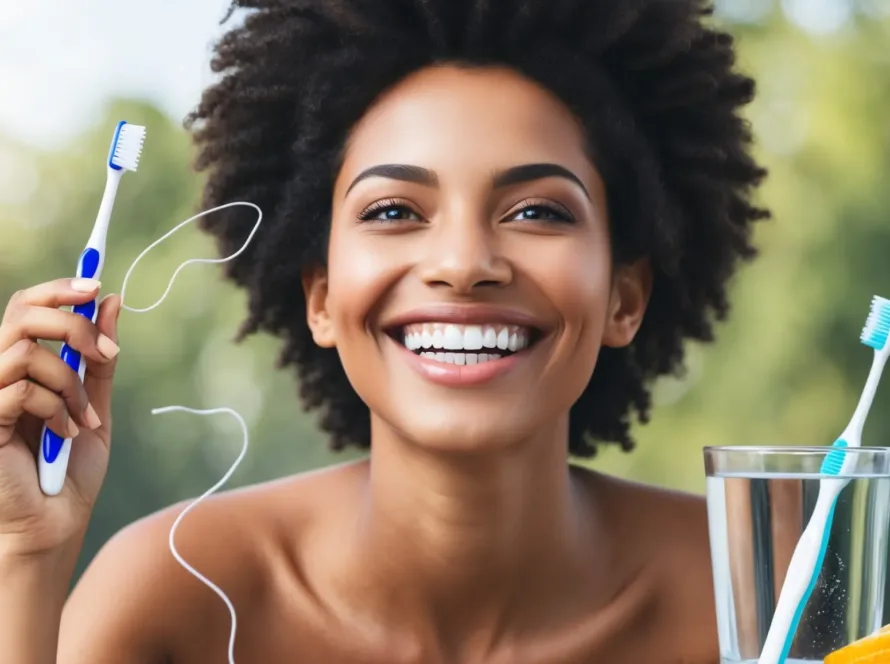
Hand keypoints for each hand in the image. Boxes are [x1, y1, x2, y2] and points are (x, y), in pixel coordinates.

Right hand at [0, 278, 120, 556]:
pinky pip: (21, 390)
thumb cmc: (70, 472)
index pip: (27, 306)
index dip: (59, 289)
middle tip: (104, 355)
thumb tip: (112, 301)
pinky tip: (64, 437)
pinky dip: (56, 410)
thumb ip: (100, 360)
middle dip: (73, 326)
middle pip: (21, 312)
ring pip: (25, 352)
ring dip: (71, 383)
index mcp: (22, 367)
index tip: (97, 286)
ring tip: (83, 420)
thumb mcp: (95, 406)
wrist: (54, 526)